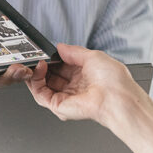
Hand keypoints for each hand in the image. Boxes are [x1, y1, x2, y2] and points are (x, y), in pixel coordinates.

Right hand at [26, 43, 140, 128]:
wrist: (117, 99)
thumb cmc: (113, 81)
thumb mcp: (93, 56)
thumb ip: (73, 51)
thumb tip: (60, 47)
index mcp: (85, 75)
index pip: (62, 66)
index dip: (52, 59)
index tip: (46, 52)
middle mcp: (75, 87)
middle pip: (51, 76)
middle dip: (43, 65)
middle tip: (37, 56)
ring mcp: (66, 97)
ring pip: (42, 86)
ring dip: (36, 72)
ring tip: (37, 62)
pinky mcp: (59, 106)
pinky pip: (41, 94)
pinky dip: (35, 82)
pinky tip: (39, 70)